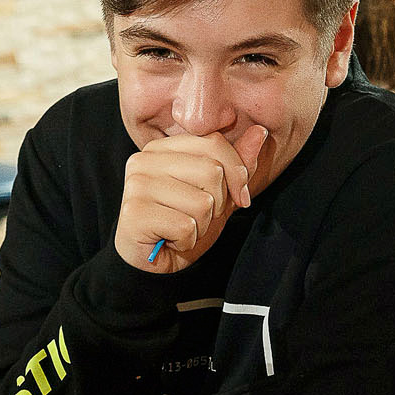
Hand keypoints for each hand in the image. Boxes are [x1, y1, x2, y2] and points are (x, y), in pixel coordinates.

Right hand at [114, 126, 267, 273]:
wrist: (152, 263)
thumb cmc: (181, 223)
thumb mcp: (218, 192)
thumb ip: (236, 163)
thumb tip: (260, 131)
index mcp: (161, 147)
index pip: (214, 143)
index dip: (236, 173)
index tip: (237, 197)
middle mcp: (144, 160)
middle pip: (211, 171)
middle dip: (217, 204)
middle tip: (196, 217)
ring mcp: (136, 185)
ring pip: (202, 202)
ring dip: (202, 225)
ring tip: (182, 228)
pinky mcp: (134, 212)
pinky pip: (186, 226)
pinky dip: (187, 241)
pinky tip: (171, 240)